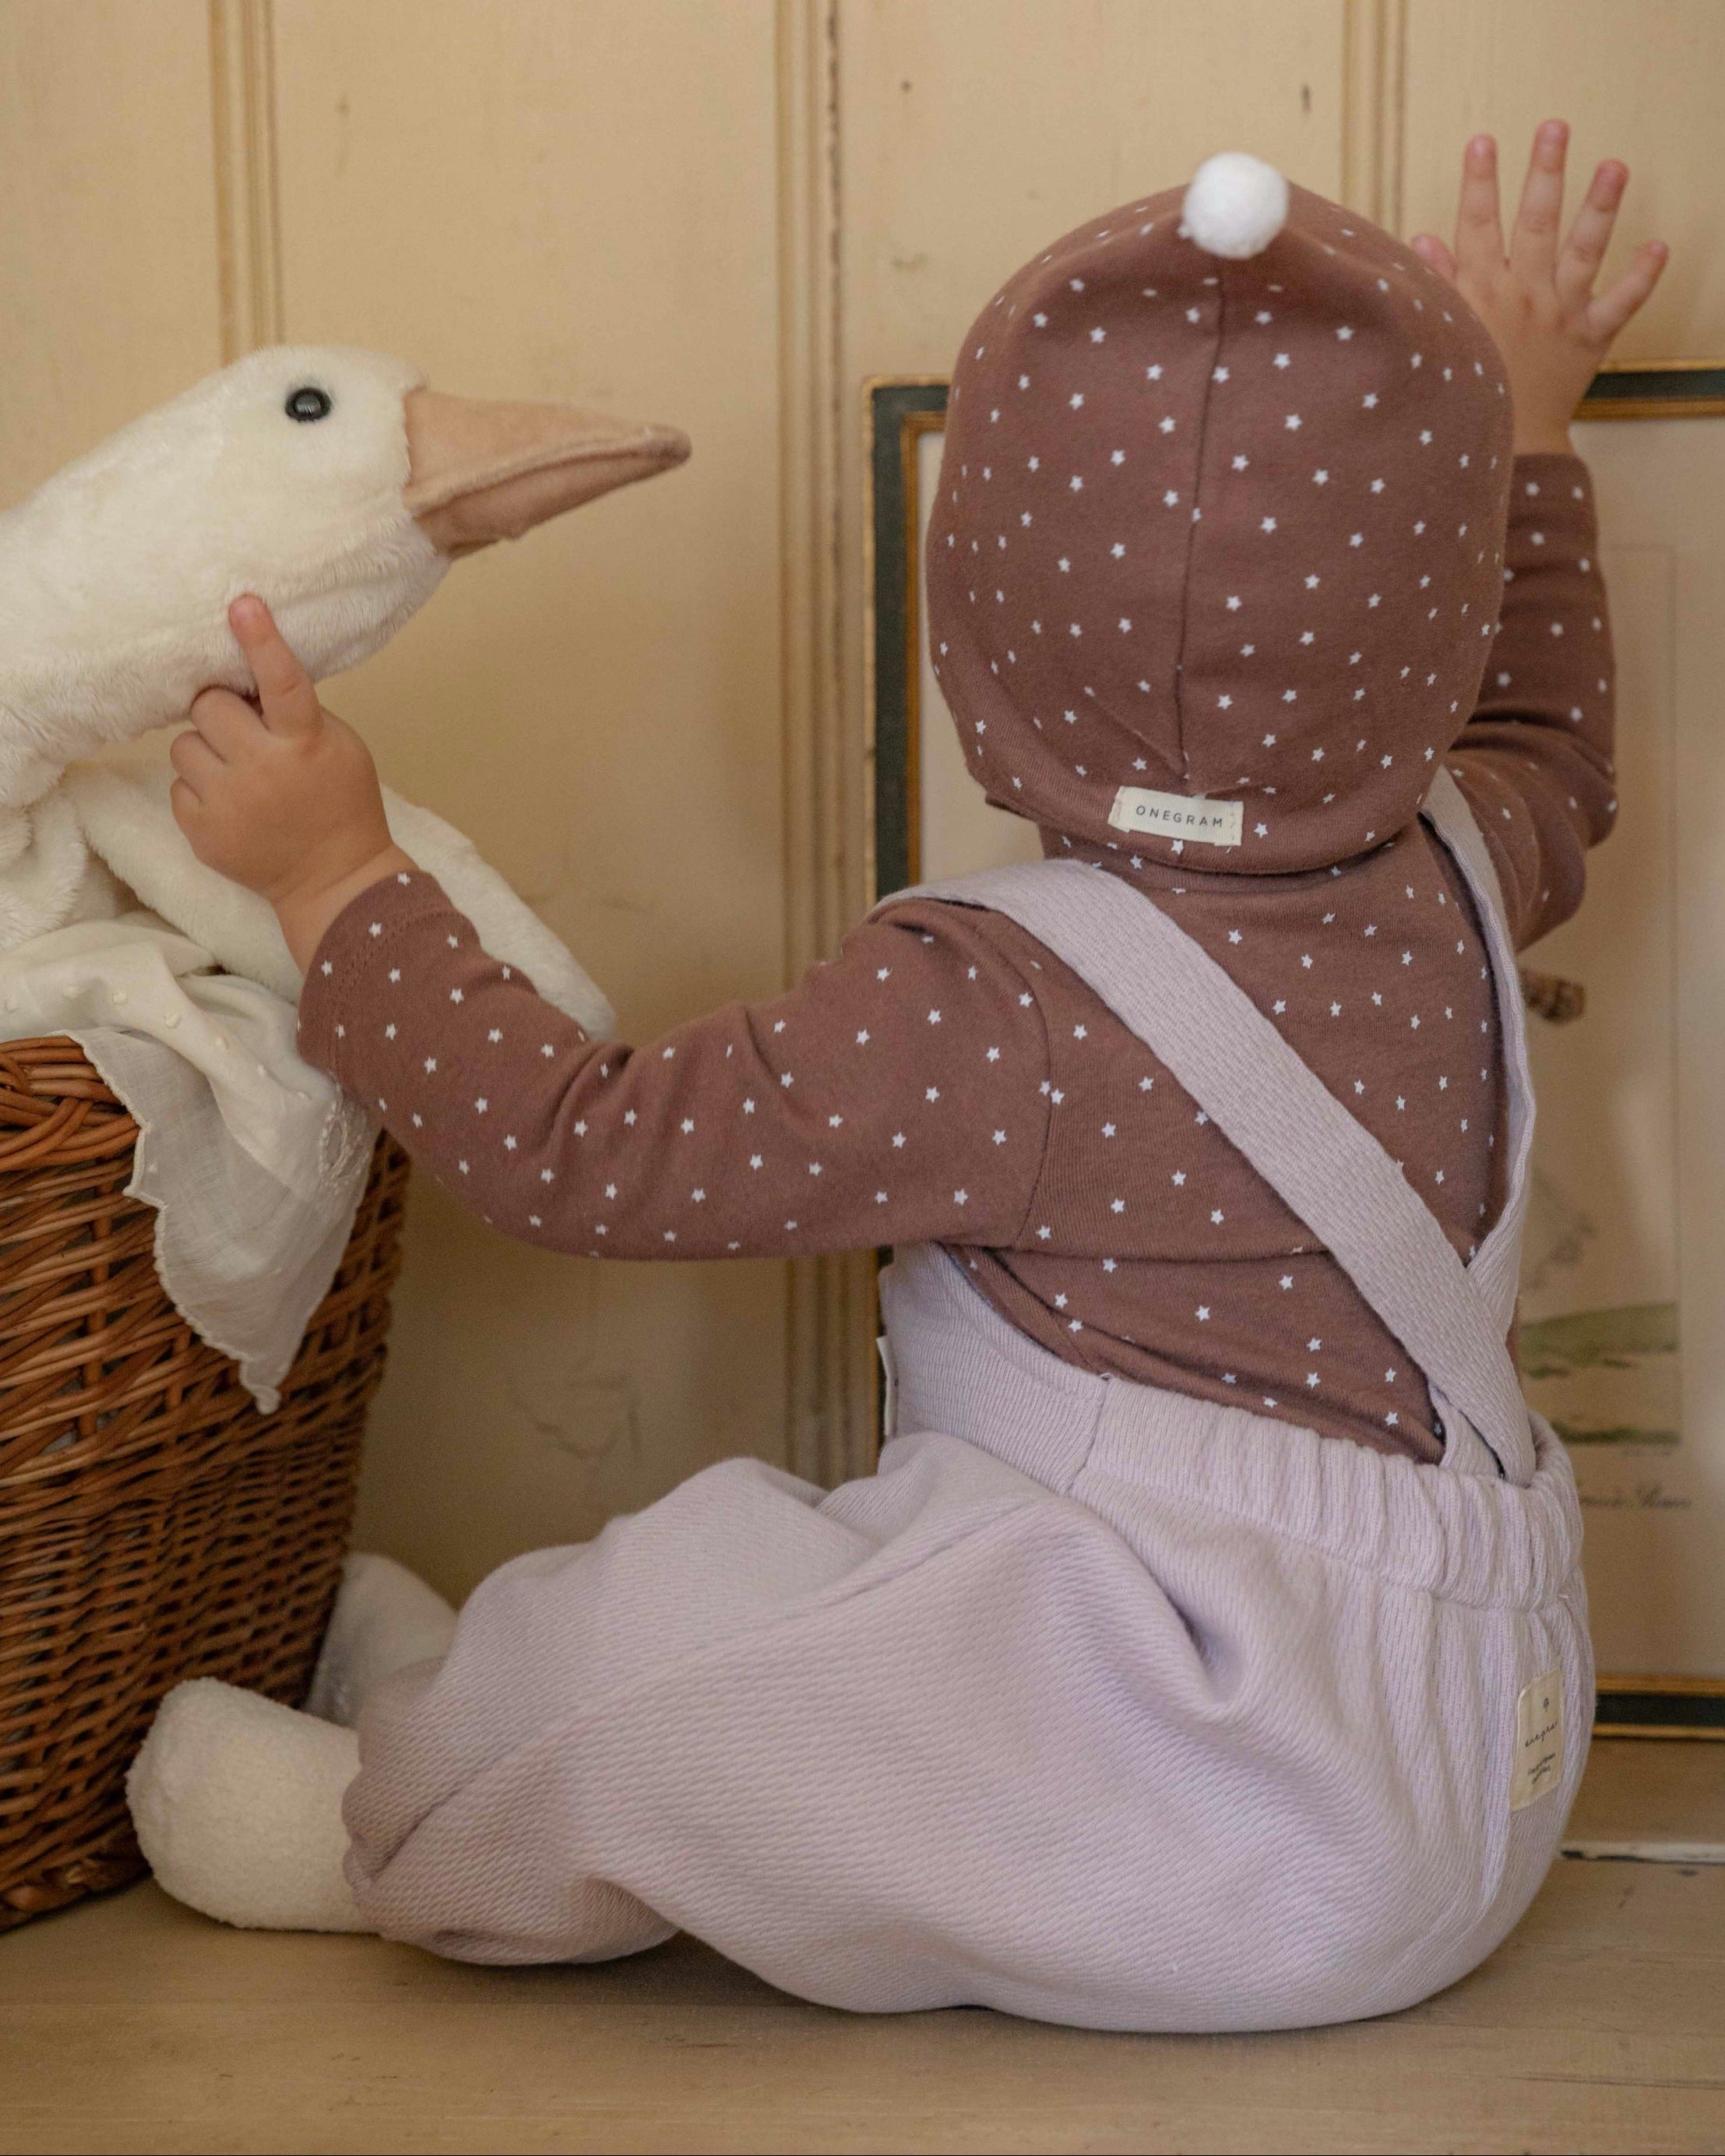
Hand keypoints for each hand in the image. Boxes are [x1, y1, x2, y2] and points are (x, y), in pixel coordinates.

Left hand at [171, 596, 415, 970]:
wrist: (333, 881)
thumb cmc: (341, 805)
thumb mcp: (339, 748)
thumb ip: (297, 714)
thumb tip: (247, 678)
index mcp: (304, 744)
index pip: (281, 682)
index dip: (262, 641)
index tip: (242, 605)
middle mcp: (263, 770)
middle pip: (209, 705)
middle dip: (222, 712)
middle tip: (243, 733)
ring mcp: (228, 803)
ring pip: (184, 746)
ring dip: (207, 752)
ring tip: (238, 775)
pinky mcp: (202, 831)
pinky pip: (179, 787)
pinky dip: (201, 791)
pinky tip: (232, 806)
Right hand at [1409, 122, 1667, 454]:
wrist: (1503, 445)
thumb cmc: (1466, 389)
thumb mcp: (1443, 335)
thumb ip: (1438, 286)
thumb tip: (1424, 239)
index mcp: (1482, 293)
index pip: (1478, 227)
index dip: (1479, 183)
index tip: (1483, 142)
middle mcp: (1524, 295)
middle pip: (1535, 223)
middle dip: (1543, 173)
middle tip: (1555, 127)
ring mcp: (1561, 314)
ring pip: (1583, 251)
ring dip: (1600, 206)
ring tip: (1615, 165)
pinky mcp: (1591, 337)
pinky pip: (1622, 305)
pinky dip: (1643, 277)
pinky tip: (1659, 246)